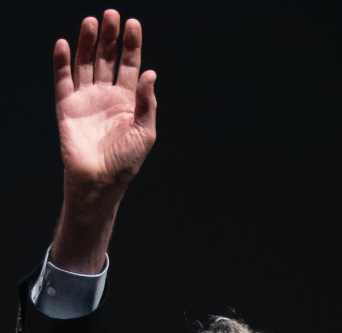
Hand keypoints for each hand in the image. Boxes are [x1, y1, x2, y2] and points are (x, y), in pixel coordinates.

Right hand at [55, 10, 156, 191]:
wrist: (99, 181)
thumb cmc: (126, 161)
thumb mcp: (145, 132)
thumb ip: (148, 103)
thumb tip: (150, 73)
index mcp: (129, 100)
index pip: (131, 65)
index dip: (131, 45)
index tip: (132, 24)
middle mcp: (107, 95)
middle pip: (107, 58)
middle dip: (110, 37)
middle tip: (111, 15)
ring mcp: (86, 99)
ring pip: (85, 63)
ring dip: (87, 42)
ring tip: (91, 22)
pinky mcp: (66, 106)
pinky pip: (63, 79)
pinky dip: (62, 61)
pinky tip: (65, 44)